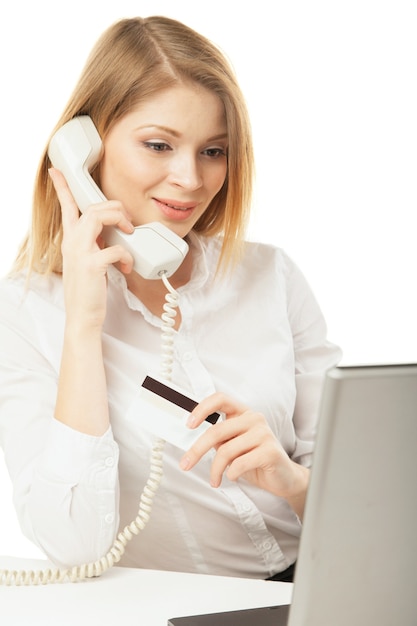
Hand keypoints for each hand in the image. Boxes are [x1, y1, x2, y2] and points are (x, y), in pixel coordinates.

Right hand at [49, 168, 134, 328]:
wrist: (83, 317)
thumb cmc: (89, 291)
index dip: (62, 187)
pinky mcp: (91, 265)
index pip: (66, 208)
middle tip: (128, 223)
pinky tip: (126, 267)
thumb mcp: (90, 262)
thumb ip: (96, 245)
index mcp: (71, 240)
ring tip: (129, 233)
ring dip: (120, 221)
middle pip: (92, 207)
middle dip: (115, 208)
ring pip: (98, 217)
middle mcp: (72, 242)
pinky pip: (115, 248)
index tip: (57, 171)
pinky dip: (127, 255)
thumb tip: (115, 235)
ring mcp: (80, 252)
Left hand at [180, 393, 308, 518]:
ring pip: (226, 450)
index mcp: (243, 413)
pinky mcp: (270, 451)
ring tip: (215, 479)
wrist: (283, 478)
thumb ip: (218, 439)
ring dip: (215, 469)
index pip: (220, 399)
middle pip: (217, 430)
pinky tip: (233, 476)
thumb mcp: (232, 446)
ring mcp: (264, 433)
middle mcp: (254, 419)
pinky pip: (240, 463)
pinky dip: (231, 473)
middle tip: (186, 463)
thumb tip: (193, 439)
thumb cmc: (255, 460)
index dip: (202, 409)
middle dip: (197, 449)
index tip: (189, 424)